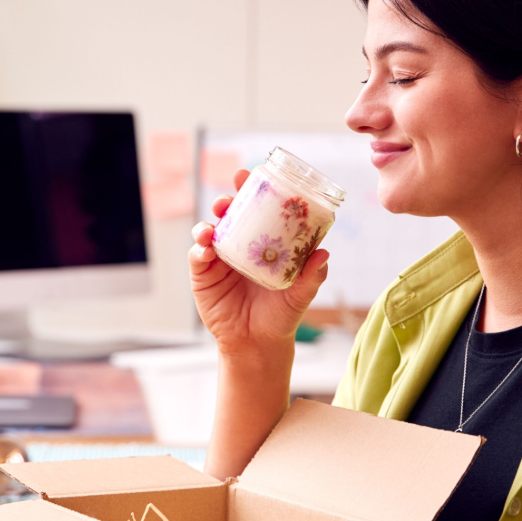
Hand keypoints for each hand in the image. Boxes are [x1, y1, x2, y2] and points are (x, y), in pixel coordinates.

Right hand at [189, 169, 329, 354]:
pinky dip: (199, 248)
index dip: (251, 192)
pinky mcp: (203, 276)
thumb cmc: (281, 315)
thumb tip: (324, 253)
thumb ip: (312, 276)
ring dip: (209, 222)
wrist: (258, 344)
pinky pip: (197, 256)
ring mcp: (218, 260)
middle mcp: (238, 247)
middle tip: (230, 197)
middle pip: (229, 216)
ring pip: (209, 231)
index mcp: (262, 244)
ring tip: (214, 223)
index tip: (251, 176)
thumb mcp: (300, 295)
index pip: (256, 212)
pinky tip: (206, 248)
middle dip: (226, 201)